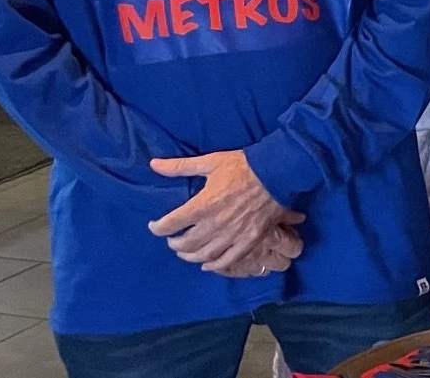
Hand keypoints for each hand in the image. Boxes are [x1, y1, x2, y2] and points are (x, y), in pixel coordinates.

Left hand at [148, 150, 303, 274]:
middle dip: (174, 244)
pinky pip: (227, 261)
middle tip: (172, 240)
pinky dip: (214, 266)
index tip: (155, 226)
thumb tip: (153, 164)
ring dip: (190, 256)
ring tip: (185, 253)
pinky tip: (207, 265)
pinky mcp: (248, 241)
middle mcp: (214, 224)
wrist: (276, 173)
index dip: (158, 228)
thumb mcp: (210, 162)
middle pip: (185, 244)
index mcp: (202, 205)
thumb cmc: (242, 166)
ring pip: (204, 255)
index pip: (170, 224)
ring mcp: (232, 235)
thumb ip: (180, 166)